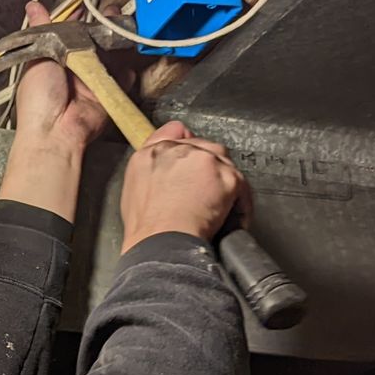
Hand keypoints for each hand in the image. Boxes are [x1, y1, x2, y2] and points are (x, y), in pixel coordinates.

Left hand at [0, 4, 110, 219]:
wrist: (54, 130)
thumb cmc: (39, 98)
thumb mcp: (38, 55)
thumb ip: (42, 29)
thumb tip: (34, 6)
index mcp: (56, 59)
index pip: (70, 33)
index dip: (80, 19)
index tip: (88, 5)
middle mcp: (75, 69)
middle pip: (94, 43)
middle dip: (104, 28)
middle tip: (114, 12)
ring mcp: (93, 82)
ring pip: (110, 57)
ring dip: (117, 43)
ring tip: (125, 28)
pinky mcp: (107, 95)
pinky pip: (122, 79)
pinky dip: (126, 70)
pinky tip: (129, 56)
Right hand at [120, 121, 251, 249]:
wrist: (162, 241)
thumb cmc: (146, 227)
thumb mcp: (132, 192)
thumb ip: (149, 171)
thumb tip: (164, 170)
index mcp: (153, 152)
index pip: (176, 133)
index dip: (187, 149)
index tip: (192, 163)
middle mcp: (180, 150)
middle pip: (204, 147)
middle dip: (207, 167)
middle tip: (204, 193)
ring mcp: (206, 160)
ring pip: (224, 162)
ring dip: (222, 181)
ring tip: (215, 206)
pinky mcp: (228, 176)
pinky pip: (242, 185)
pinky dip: (239, 203)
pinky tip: (228, 217)